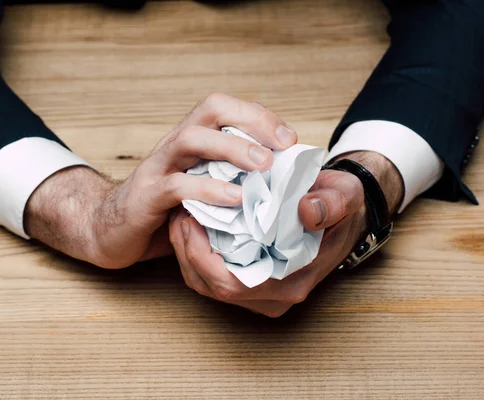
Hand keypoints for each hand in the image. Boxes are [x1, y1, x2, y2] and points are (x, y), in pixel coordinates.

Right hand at [24, 93, 297, 268]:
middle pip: (210, 110)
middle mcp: (174, 146)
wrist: (110, 229)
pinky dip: (208, 190)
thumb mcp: (203, 191)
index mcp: (191, 141)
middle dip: (250, 122)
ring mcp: (158, 168)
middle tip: (283, 146)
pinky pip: (177, 185)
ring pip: (192, 139)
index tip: (290, 139)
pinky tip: (234, 200)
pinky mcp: (146, 196)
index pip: (225, 108)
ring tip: (263, 167)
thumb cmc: (165, 210)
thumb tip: (282, 186)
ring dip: (232, 149)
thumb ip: (232, 182)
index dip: (258, 116)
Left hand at [169, 150, 402, 316]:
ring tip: (180, 217)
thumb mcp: (345, 195)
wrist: (339, 208)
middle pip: (213, 287)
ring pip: (207, 285)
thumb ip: (332, 203)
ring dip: (186, 252)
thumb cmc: (338, 203)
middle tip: (178, 214)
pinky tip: (192, 225)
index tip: (190, 219)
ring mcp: (263, 293)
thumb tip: (307, 210)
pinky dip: (195, 253)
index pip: (233, 285)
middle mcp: (276, 295)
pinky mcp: (252, 282)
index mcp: (294, 280)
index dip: (202, 256)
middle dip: (187, 252)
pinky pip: (212, 276)